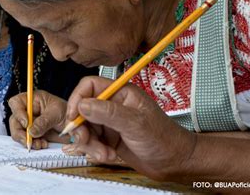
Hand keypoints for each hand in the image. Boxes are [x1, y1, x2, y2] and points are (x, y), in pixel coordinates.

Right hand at [8, 90, 69, 148]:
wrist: (76, 125)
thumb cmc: (67, 112)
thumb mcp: (57, 113)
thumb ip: (44, 121)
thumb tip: (31, 132)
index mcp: (33, 100)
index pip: (16, 102)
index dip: (18, 112)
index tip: (26, 124)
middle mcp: (28, 111)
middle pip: (14, 120)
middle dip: (20, 132)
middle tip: (29, 141)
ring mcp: (29, 124)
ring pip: (18, 133)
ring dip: (27, 141)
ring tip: (40, 144)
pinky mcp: (33, 135)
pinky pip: (27, 141)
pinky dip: (33, 145)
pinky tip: (43, 144)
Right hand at [63, 76, 196, 180]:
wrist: (174, 163)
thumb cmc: (164, 138)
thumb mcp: (135, 123)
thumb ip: (108, 112)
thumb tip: (83, 104)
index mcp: (120, 93)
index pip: (90, 86)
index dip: (78, 98)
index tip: (74, 115)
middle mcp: (112, 105)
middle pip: (82, 109)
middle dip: (81, 127)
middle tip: (84, 140)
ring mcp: (109, 122)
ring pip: (85, 128)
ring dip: (89, 143)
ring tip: (103, 153)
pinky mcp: (108, 138)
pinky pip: (91, 141)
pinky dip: (95, 150)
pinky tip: (108, 155)